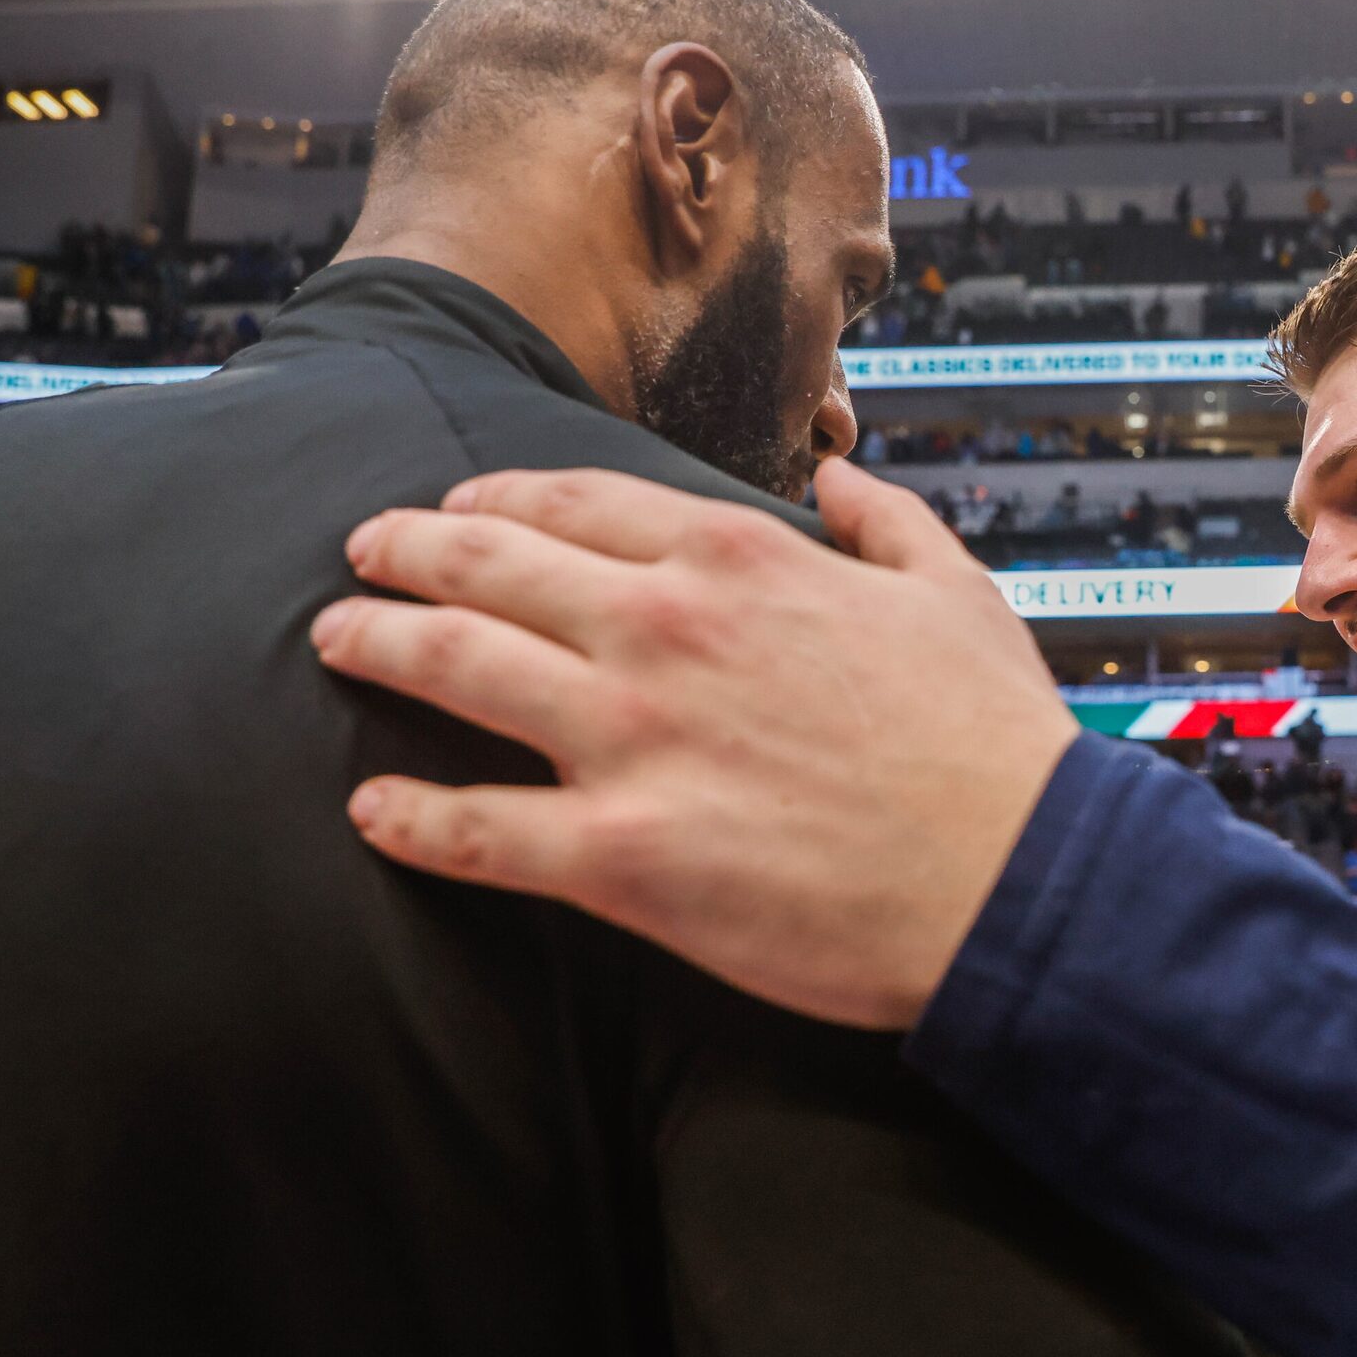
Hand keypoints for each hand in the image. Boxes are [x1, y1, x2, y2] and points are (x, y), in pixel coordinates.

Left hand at [309, 460, 1083, 1028]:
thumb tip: (840, 475)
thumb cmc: (998, 744)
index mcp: (739, 557)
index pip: (576, 501)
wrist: (1021, 881)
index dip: (500, 500)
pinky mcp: (622, 857)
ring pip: (455, 667)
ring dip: (378, 643)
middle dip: (406, 550)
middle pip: (488, 564)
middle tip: (362, 554)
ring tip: (335, 639)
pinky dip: (409, 817)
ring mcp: (633, 740)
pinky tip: (371, 809)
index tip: (462, 509)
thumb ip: (884, 521)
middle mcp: (664, 628)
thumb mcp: (956, 592)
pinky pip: (477, 831)